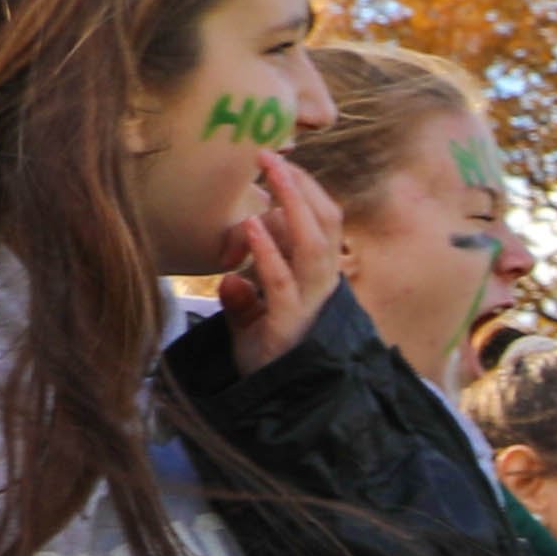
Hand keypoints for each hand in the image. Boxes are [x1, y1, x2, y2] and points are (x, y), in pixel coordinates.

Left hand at [215, 149, 347, 355]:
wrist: (276, 401)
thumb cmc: (266, 357)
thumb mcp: (253, 320)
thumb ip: (245, 297)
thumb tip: (232, 278)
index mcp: (317, 278)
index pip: (324, 223)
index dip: (307, 191)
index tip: (281, 163)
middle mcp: (320, 286)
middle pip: (324, 223)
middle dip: (300, 186)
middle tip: (270, 154)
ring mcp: (308, 303)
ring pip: (311, 244)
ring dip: (291, 204)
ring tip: (270, 174)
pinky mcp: (288, 322)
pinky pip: (282, 280)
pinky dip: (267, 251)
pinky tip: (251, 226)